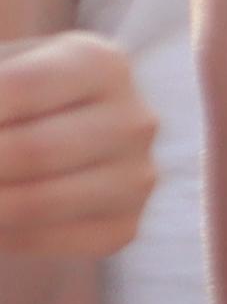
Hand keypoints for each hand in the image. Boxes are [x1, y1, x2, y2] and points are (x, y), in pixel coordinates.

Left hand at [0, 33, 154, 261]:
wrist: (57, 133)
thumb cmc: (10, 97)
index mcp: (100, 63)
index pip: (18, 89)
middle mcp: (133, 121)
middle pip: (32, 151)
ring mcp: (135, 179)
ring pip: (39, 203)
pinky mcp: (123, 227)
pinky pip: (49, 240)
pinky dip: (0, 235)